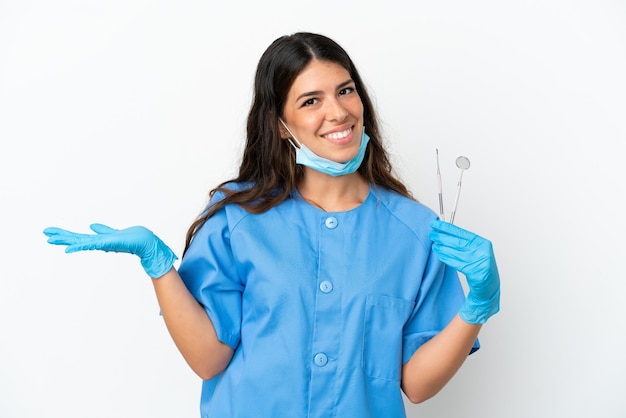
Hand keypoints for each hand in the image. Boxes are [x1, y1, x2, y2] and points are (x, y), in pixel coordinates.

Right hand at [43, 223, 177, 278]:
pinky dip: (79, 247)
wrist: (145, 243)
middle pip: (76, 239)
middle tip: (45, 234)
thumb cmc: (131, 239)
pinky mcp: (108, 244)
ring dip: (65, 241)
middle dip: (61, 236)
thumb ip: (102, 230)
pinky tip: (69, 249)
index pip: (79, 237)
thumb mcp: (113, 232)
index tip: (51, 232)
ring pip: (80, 242)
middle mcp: (98, 243)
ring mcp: (102, 244)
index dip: (65, 234)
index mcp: (98, 239)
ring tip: (50, 239)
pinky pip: (91, 245)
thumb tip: (91, 226)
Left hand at [429, 220, 499, 323]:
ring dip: (442, 248)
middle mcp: (482, 250)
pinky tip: (439, 255)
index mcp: (481, 242)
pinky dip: (447, 258)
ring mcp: (480, 262)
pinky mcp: (476, 273)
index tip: (435, 224)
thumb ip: (463, 242)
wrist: (489, 286)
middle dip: (442, 237)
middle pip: (458, 242)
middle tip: (431, 234)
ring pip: (456, 252)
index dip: (447, 228)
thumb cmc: (480, 266)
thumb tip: (444, 232)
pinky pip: (457, 264)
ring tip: (434, 245)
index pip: (461, 232)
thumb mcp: (474, 251)